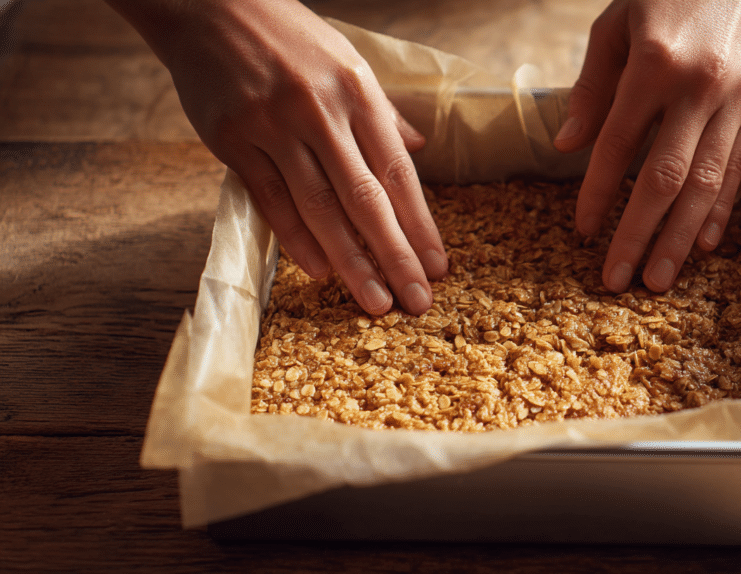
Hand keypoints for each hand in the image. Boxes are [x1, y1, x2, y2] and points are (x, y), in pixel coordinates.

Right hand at [107, 0, 447, 314]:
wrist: (208, 4)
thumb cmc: (288, 36)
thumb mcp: (346, 60)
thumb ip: (382, 112)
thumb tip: (419, 150)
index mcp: (358, 91)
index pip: (398, 172)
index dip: (420, 224)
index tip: (437, 266)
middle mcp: (321, 111)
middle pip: (366, 199)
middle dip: (395, 255)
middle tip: (416, 301)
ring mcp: (275, 126)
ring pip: (320, 208)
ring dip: (351, 261)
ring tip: (375, 301)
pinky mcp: (233, 139)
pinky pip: (271, 200)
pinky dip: (296, 239)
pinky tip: (320, 272)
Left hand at [554, 0, 740, 292]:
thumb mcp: (616, 24)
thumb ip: (592, 86)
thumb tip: (566, 147)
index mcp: (655, 64)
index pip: (618, 146)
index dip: (597, 194)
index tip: (582, 231)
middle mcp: (702, 87)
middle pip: (666, 178)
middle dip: (639, 234)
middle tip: (617, 280)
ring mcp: (740, 99)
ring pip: (707, 184)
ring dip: (679, 238)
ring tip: (659, 279)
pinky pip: (740, 169)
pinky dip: (720, 210)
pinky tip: (701, 244)